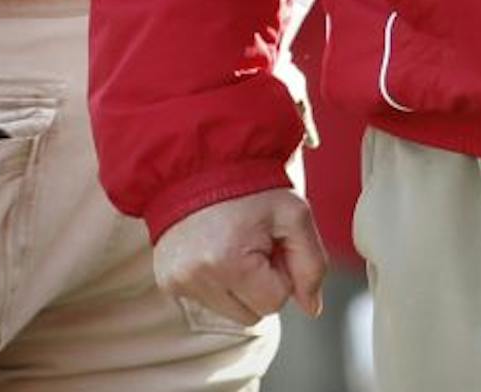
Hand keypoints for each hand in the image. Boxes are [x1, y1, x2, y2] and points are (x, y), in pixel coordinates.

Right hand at [153, 188, 327, 324]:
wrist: (204, 166)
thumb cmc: (254, 189)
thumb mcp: (295, 215)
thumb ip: (312, 264)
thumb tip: (313, 309)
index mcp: (229, 263)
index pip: (275, 302)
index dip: (283, 272)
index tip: (274, 243)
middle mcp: (196, 279)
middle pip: (252, 315)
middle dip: (262, 284)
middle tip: (257, 244)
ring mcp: (177, 284)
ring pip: (230, 312)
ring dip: (241, 286)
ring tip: (237, 245)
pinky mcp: (167, 283)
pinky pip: (208, 301)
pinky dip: (220, 282)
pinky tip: (219, 250)